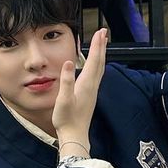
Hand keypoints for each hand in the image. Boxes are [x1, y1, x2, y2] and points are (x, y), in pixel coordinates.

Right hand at [51, 27, 108, 149]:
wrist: (75, 135)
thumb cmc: (67, 119)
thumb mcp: (63, 99)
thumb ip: (66, 81)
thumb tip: (69, 62)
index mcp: (86, 84)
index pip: (93, 60)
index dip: (97, 45)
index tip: (100, 32)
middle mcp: (92, 86)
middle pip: (100, 62)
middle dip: (101, 46)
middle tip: (103, 32)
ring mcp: (92, 91)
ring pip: (100, 68)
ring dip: (101, 54)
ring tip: (102, 44)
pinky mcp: (90, 95)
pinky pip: (97, 75)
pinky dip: (98, 65)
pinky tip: (96, 65)